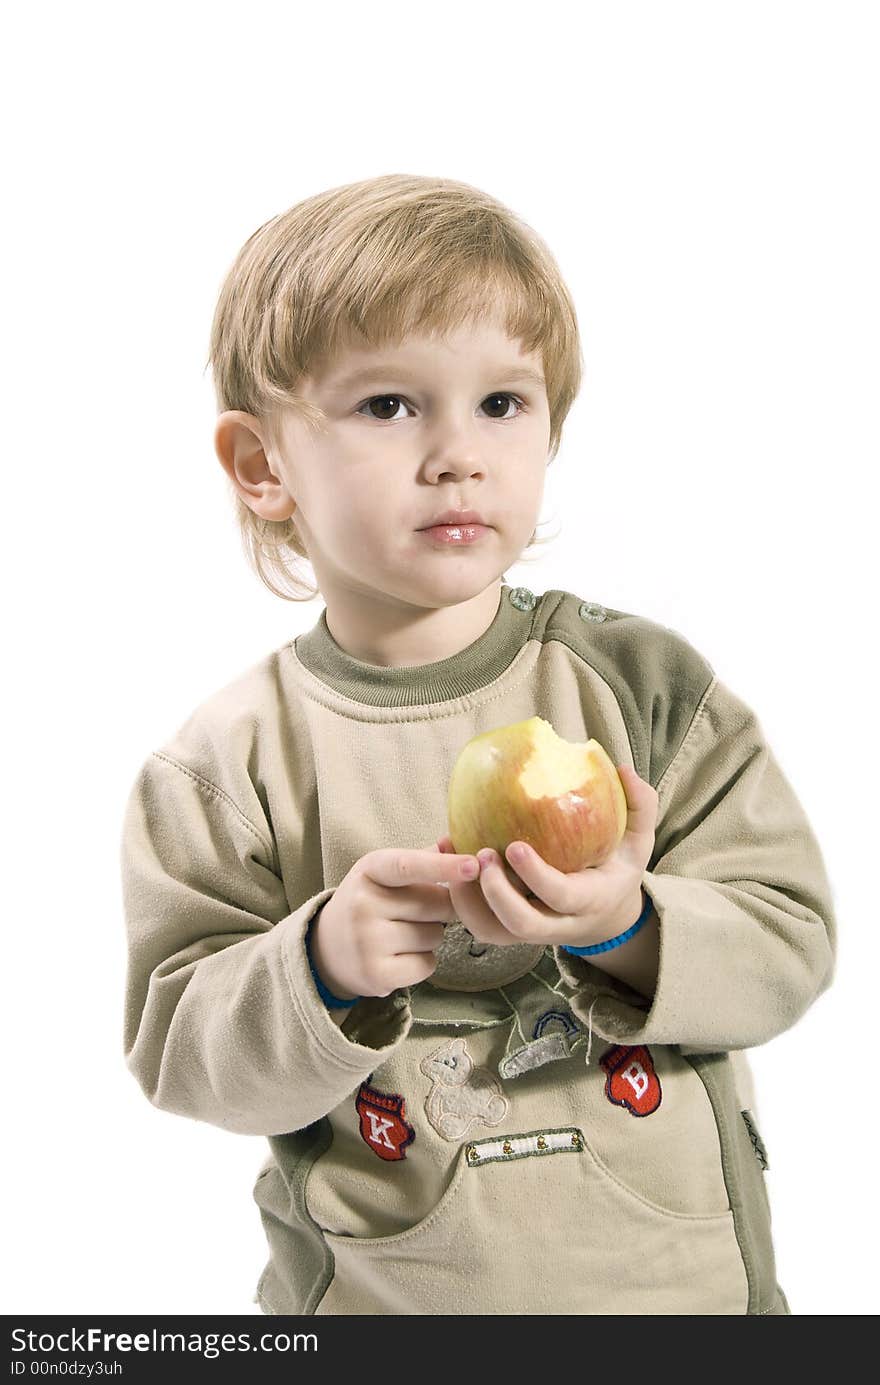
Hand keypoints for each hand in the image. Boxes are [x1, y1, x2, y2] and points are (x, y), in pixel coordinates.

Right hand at [309, 846, 480, 999]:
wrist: (327, 948)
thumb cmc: (370, 902)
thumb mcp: (384, 873)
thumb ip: (421, 858)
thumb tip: (454, 840)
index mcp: (369, 870)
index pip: (409, 865)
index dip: (443, 866)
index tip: (474, 866)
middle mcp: (363, 904)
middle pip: (436, 904)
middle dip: (441, 908)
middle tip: (414, 912)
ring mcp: (367, 941)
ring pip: (435, 935)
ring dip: (431, 935)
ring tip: (401, 934)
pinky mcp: (376, 974)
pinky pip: (427, 964)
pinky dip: (423, 961)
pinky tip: (400, 956)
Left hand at [436, 765, 658, 949]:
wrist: (606, 916)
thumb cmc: (616, 868)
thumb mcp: (639, 840)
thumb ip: (640, 805)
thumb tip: (623, 768)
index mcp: (591, 899)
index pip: (561, 896)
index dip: (536, 875)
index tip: (514, 845)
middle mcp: (559, 924)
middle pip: (521, 924)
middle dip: (496, 893)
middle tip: (481, 854)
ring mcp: (531, 932)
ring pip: (492, 931)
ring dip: (467, 900)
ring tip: (453, 856)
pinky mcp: (508, 931)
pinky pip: (479, 926)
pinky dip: (458, 900)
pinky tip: (447, 858)